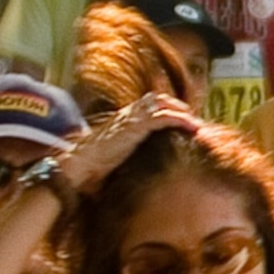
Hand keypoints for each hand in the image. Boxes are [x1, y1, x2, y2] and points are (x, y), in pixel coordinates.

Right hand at [52, 92, 201, 197]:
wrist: (78, 165)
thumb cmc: (93, 166)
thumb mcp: (115, 157)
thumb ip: (127, 155)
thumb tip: (140, 173)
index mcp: (123, 120)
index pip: (148, 105)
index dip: (167, 110)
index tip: (185, 121)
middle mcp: (127, 115)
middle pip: (157, 99)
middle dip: (178, 107)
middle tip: (193, 121)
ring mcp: (130, 119)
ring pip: (162, 104)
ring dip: (182, 112)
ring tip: (196, 124)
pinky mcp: (134, 127)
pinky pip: (162, 117)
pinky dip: (179, 120)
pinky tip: (192, 127)